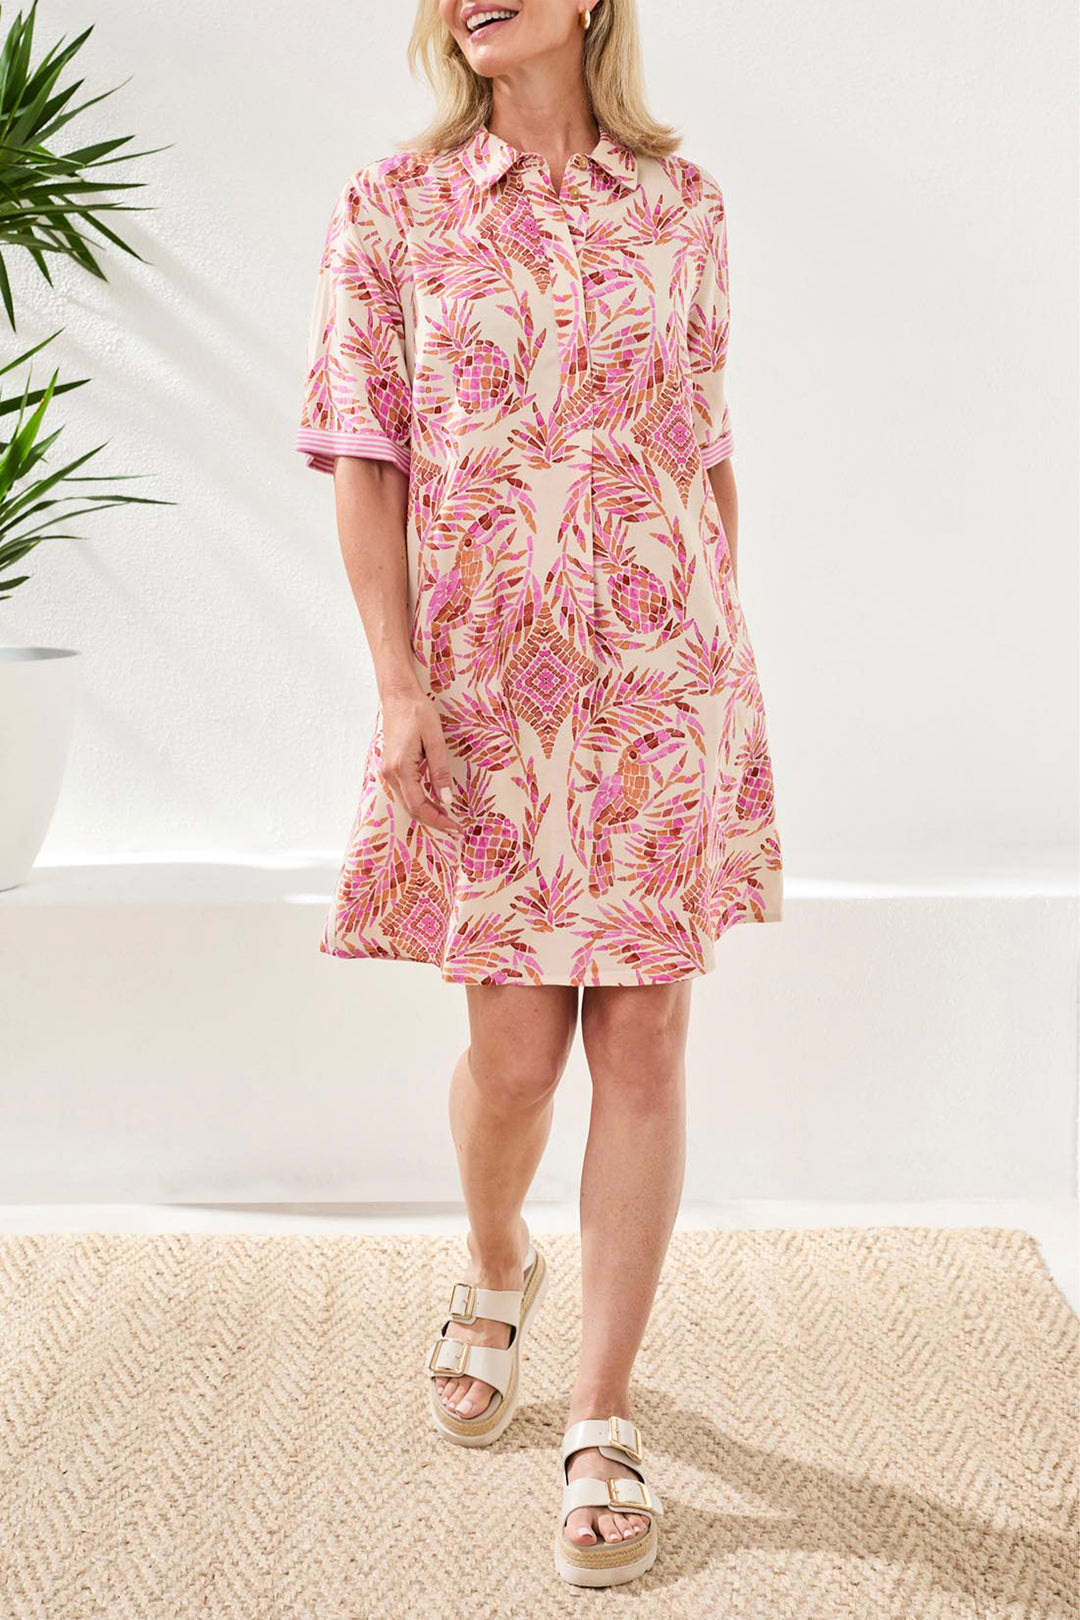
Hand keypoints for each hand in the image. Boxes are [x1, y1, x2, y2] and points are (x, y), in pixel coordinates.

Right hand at [379, 686, 461, 835]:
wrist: (398, 696)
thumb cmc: (417, 712)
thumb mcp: (435, 740)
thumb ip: (440, 771)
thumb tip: (446, 800)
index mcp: (401, 768)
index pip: (419, 805)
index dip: (438, 820)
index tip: (456, 826)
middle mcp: (390, 773)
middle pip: (411, 809)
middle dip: (433, 821)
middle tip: (455, 826)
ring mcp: (388, 771)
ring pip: (406, 803)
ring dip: (426, 813)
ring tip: (447, 816)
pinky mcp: (390, 767)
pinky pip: (404, 793)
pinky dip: (418, 802)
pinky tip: (433, 802)